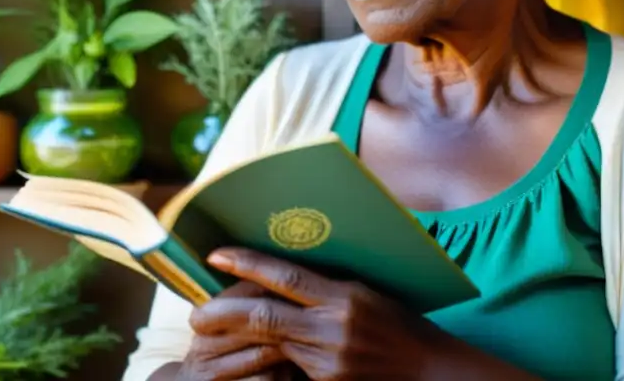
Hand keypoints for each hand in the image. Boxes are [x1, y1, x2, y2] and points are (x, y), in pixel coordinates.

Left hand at [193, 247, 443, 380]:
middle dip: (223, 313)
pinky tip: (248, 353)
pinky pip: (287, 367)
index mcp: (345, 296)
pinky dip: (267, 357)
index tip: (215, 255)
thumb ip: (325, 285)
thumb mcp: (365, 291)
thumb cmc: (399, 322)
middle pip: (264, 317)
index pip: (286, 277)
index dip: (247, 264)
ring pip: (269, 344)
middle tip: (194, 314)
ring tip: (210, 332)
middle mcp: (333, 328)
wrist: (428, 370)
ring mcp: (327, 361)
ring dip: (236, 338)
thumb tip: (281, 269)